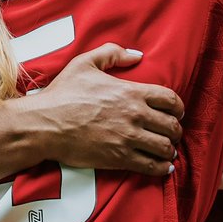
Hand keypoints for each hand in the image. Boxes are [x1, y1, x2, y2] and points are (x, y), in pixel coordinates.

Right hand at [31, 44, 183, 175]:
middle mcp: (135, 115)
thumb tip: (137, 55)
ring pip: (165, 147)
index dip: (178, 107)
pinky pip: (151, 166)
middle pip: (172, 125)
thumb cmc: (63, 93)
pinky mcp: (119, 159)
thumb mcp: (85, 63)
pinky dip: (161, 168)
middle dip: (176, 130)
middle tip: (172, 133)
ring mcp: (128, 138)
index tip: (176, 112)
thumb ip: (113, 53)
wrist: (44, 124)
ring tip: (168, 151)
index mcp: (131, 92)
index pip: (170, 100)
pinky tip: (163, 167)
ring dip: (170, 150)